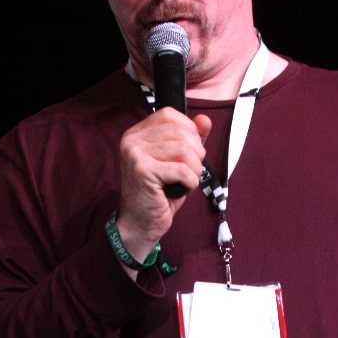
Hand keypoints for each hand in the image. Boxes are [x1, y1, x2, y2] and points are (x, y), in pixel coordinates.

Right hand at [115, 107, 211, 267]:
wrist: (141, 223)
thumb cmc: (160, 192)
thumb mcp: (178, 160)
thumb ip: (191, 138)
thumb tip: (205, 119)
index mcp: (137, 132)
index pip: (170, 114)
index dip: (188, 130)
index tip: (188, 151)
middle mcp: (132, 139)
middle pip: (181, 132)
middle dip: (196, 154)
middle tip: (188, 171)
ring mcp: (135, 154)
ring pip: (185, 150)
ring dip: (194, 170)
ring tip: (185, 181)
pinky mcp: (142, 171)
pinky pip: (183, 170)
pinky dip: (190, 182)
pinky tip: (180, 189)